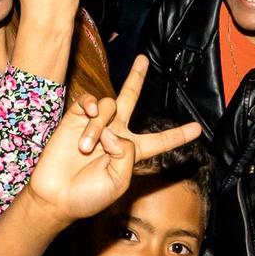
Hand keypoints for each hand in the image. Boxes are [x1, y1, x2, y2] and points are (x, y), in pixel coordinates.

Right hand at [21, 57, 203, 224]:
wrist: (56, 196)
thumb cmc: (89, 196)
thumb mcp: (118, 182)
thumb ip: (126, 154)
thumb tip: (113, 130)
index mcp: (131, 152)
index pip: (160, 140)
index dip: (178, 135)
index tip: (198, 128)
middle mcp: (115, 133)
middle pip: (130, 99)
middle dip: (136, 78)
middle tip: (144, 59)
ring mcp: (95, 124)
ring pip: (109, 106)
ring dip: (98, 126)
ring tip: (85, 147)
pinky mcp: (75, 119)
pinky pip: (89, 102)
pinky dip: (90, 107)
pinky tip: (86, 118)